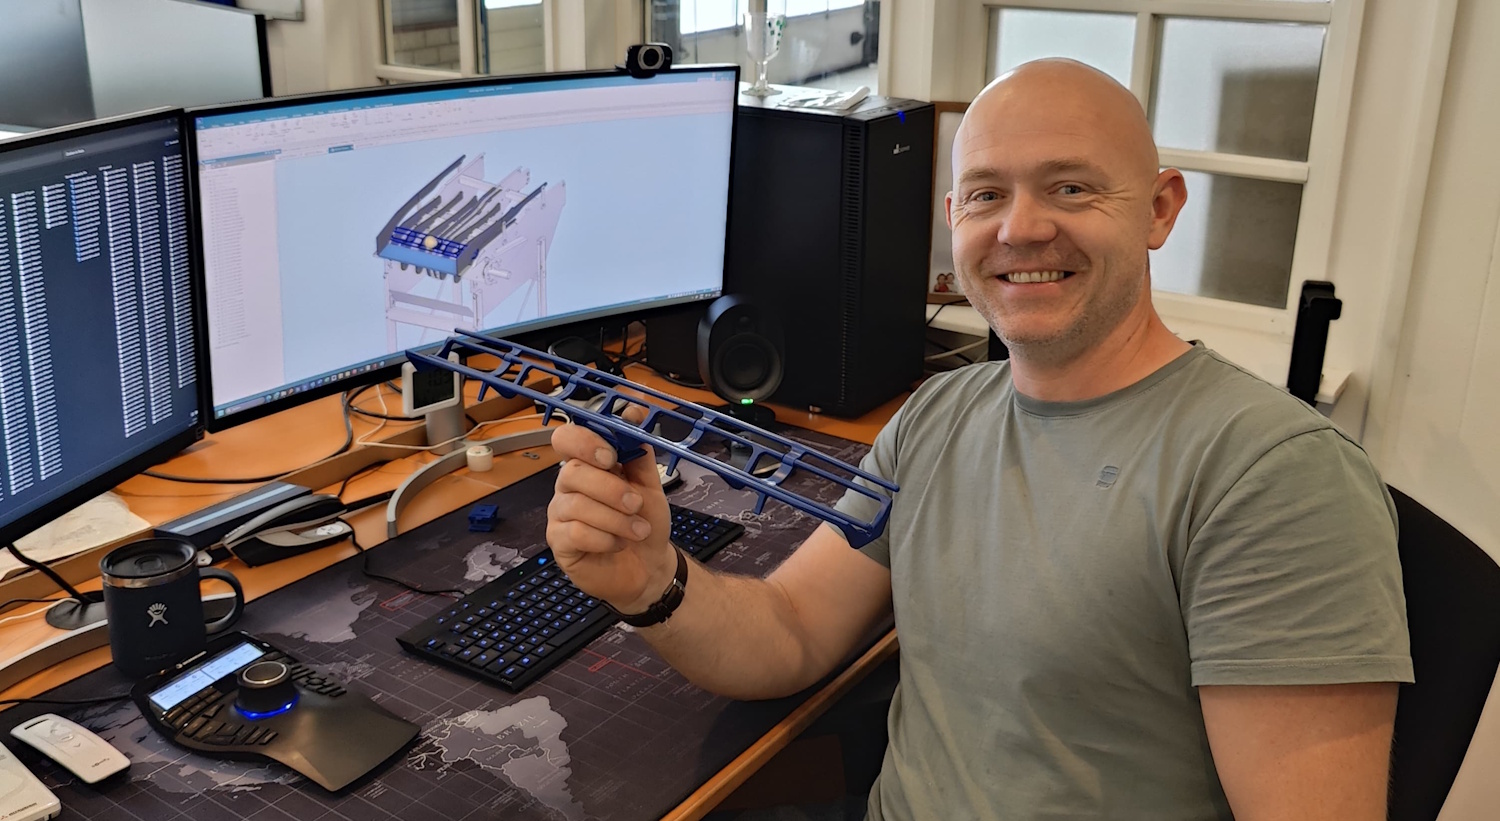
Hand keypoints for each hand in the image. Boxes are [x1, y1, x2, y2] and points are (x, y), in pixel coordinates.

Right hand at [547, 423, 676, 613]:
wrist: (649, 566)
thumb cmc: (644, 523)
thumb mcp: (649, 483)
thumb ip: (639, 449)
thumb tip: (633, 410)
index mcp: (588, 465)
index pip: (567, 439)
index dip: (584, 442)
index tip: (610, 457)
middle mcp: (568, 486)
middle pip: (572, 472)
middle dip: (611, 488)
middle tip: (636, 504)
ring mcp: (560, 515)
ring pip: (577, 505)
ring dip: (615, 519)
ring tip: (638, 530)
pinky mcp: (560, 543)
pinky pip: (576, 533)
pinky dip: (604, 539)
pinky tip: (617, 544)